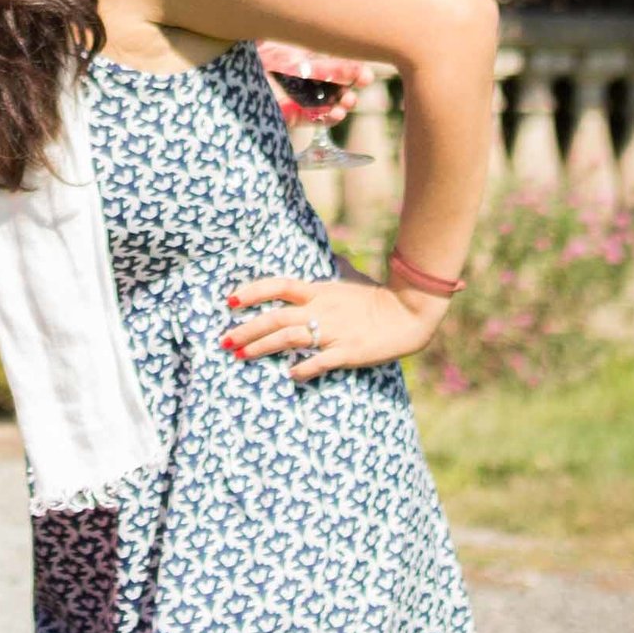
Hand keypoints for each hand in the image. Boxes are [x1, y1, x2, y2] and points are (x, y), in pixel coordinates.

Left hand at [224, 269, 439, 381]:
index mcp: (319, 290)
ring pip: (289, 338)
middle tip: (224, 340)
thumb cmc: (377, 296)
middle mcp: (321, 309)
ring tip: (241, 356)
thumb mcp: (352, 278)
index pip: (278, 286)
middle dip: (246, 329)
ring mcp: (334, 332)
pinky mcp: (348, 352)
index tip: (230, 301)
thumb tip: (334, 257)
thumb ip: (337, 270)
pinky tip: (289, 374)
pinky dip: (304, 368)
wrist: (408, 314)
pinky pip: (321, 361)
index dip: (253, 292)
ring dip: (262, 348)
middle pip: (275, 317)